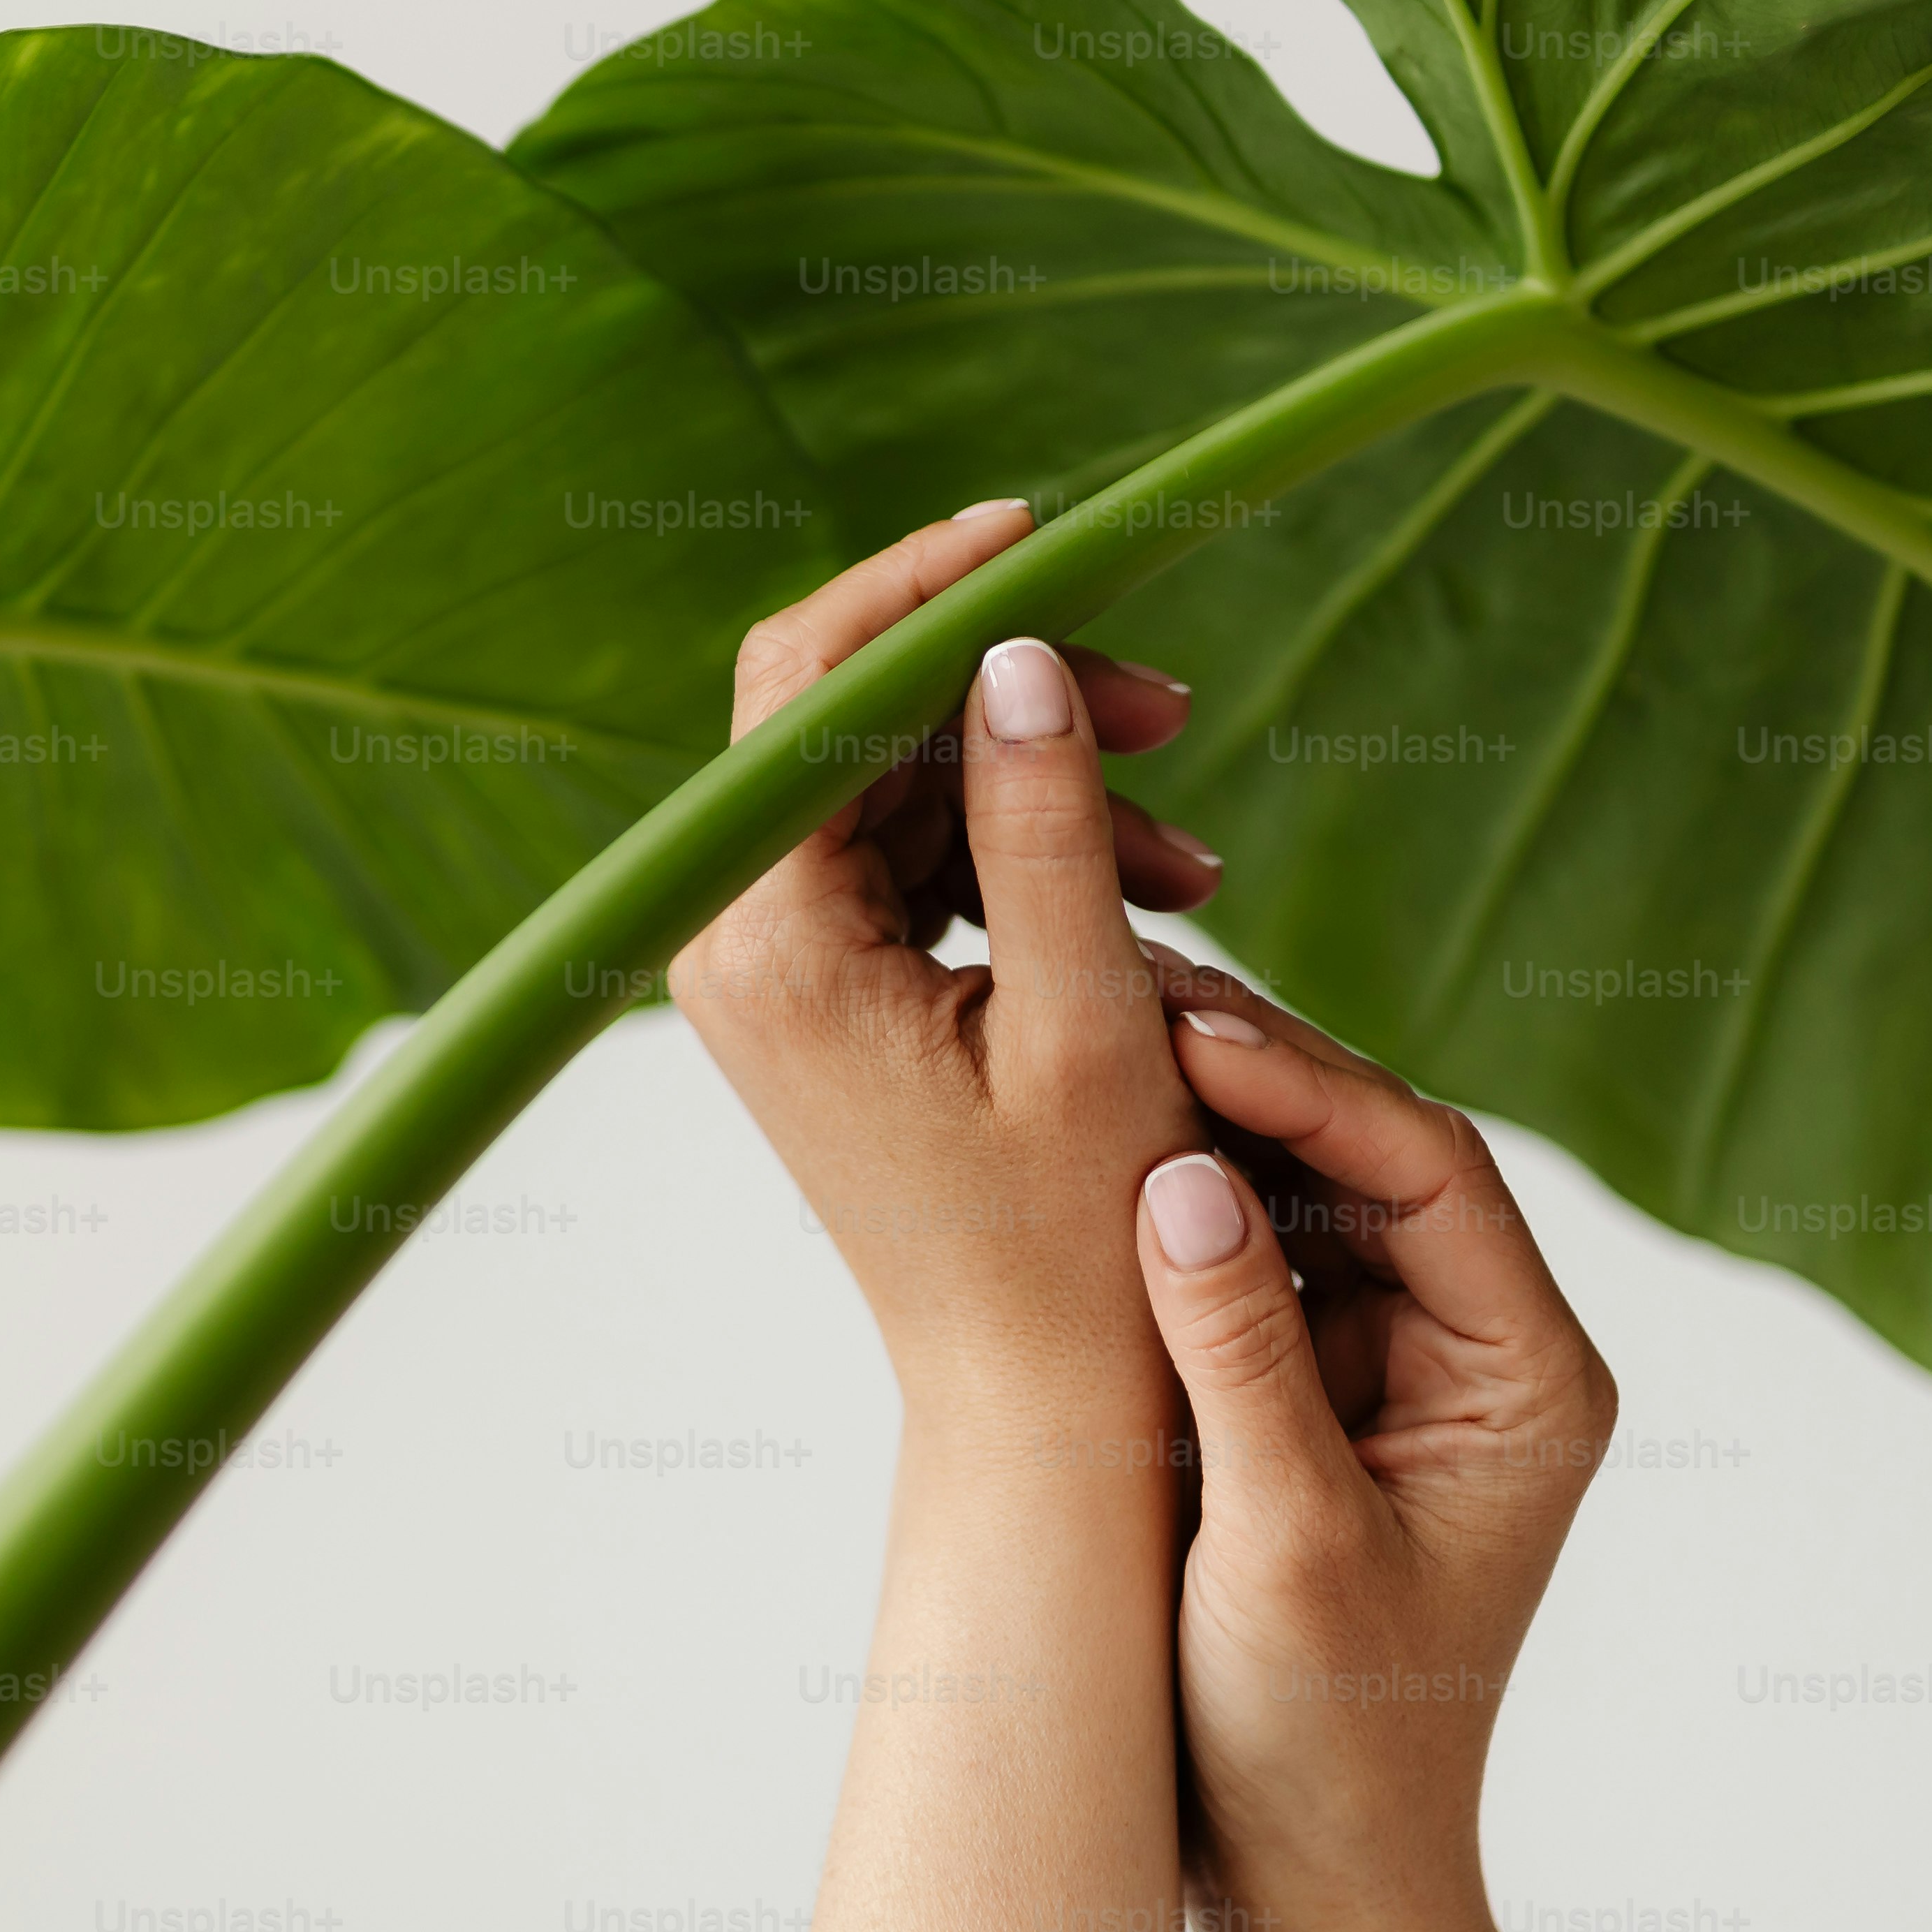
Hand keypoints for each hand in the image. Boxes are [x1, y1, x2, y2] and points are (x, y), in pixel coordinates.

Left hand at [671, 501, 1226, 1429]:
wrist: (1038, 1397)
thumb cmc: (1078, 1243)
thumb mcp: (1087, 1021)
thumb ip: (1045, 828)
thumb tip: (1015, 656)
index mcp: (772, 942)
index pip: (805, 683)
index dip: (920, 588)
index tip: (1045, 534)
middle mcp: (737, 940)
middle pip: (851, 720)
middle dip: (1011, 688)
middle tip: (1171, 706)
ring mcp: (775, 966)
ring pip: (898, 787)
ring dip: (1043, 779)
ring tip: (1194, 847)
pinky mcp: (825, 990)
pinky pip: (916, 863)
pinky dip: (1027, 852)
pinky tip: (1159, 886)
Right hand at [1127, 959, 1616, 1930]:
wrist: (1314, 1888)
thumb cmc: (1329, 1745)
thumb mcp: (1283, 1544)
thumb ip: (1241, 1355)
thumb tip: (1181, 1177)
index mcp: (1529, 1378)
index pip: (1433, 1171)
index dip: (1309, 1083)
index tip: (1180, 1032)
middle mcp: (1479, 1352)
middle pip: (1374, 1153)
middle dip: (1252, 1075)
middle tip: (1114, 995)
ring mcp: (1395, 1369)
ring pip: (1306, 1192)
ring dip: (1202, 1124)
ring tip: (1082, 1045)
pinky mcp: (1310, 1396)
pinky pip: (1250, 1261)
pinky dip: (1174, 1205)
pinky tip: (1081, 1155)